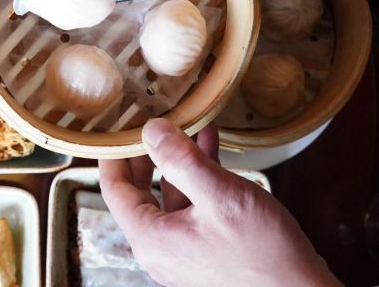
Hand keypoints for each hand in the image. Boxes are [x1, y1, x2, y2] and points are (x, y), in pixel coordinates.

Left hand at [98, 119, 340, 286]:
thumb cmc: (264, 253)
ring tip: (190, 128)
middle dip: (148, 155)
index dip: (114, 154)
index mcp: (152, 238)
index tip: (119, 126)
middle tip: (150, 124)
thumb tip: (151, 131)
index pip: (114, 189)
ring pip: (170, 198)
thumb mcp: (221, 195)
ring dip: (180, 163)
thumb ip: (182, 160)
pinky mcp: (204, 252)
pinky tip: (212, 152)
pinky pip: (191, 210)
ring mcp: (182, 253)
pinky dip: (199, 181)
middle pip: (139, 193)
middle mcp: (160, 250)